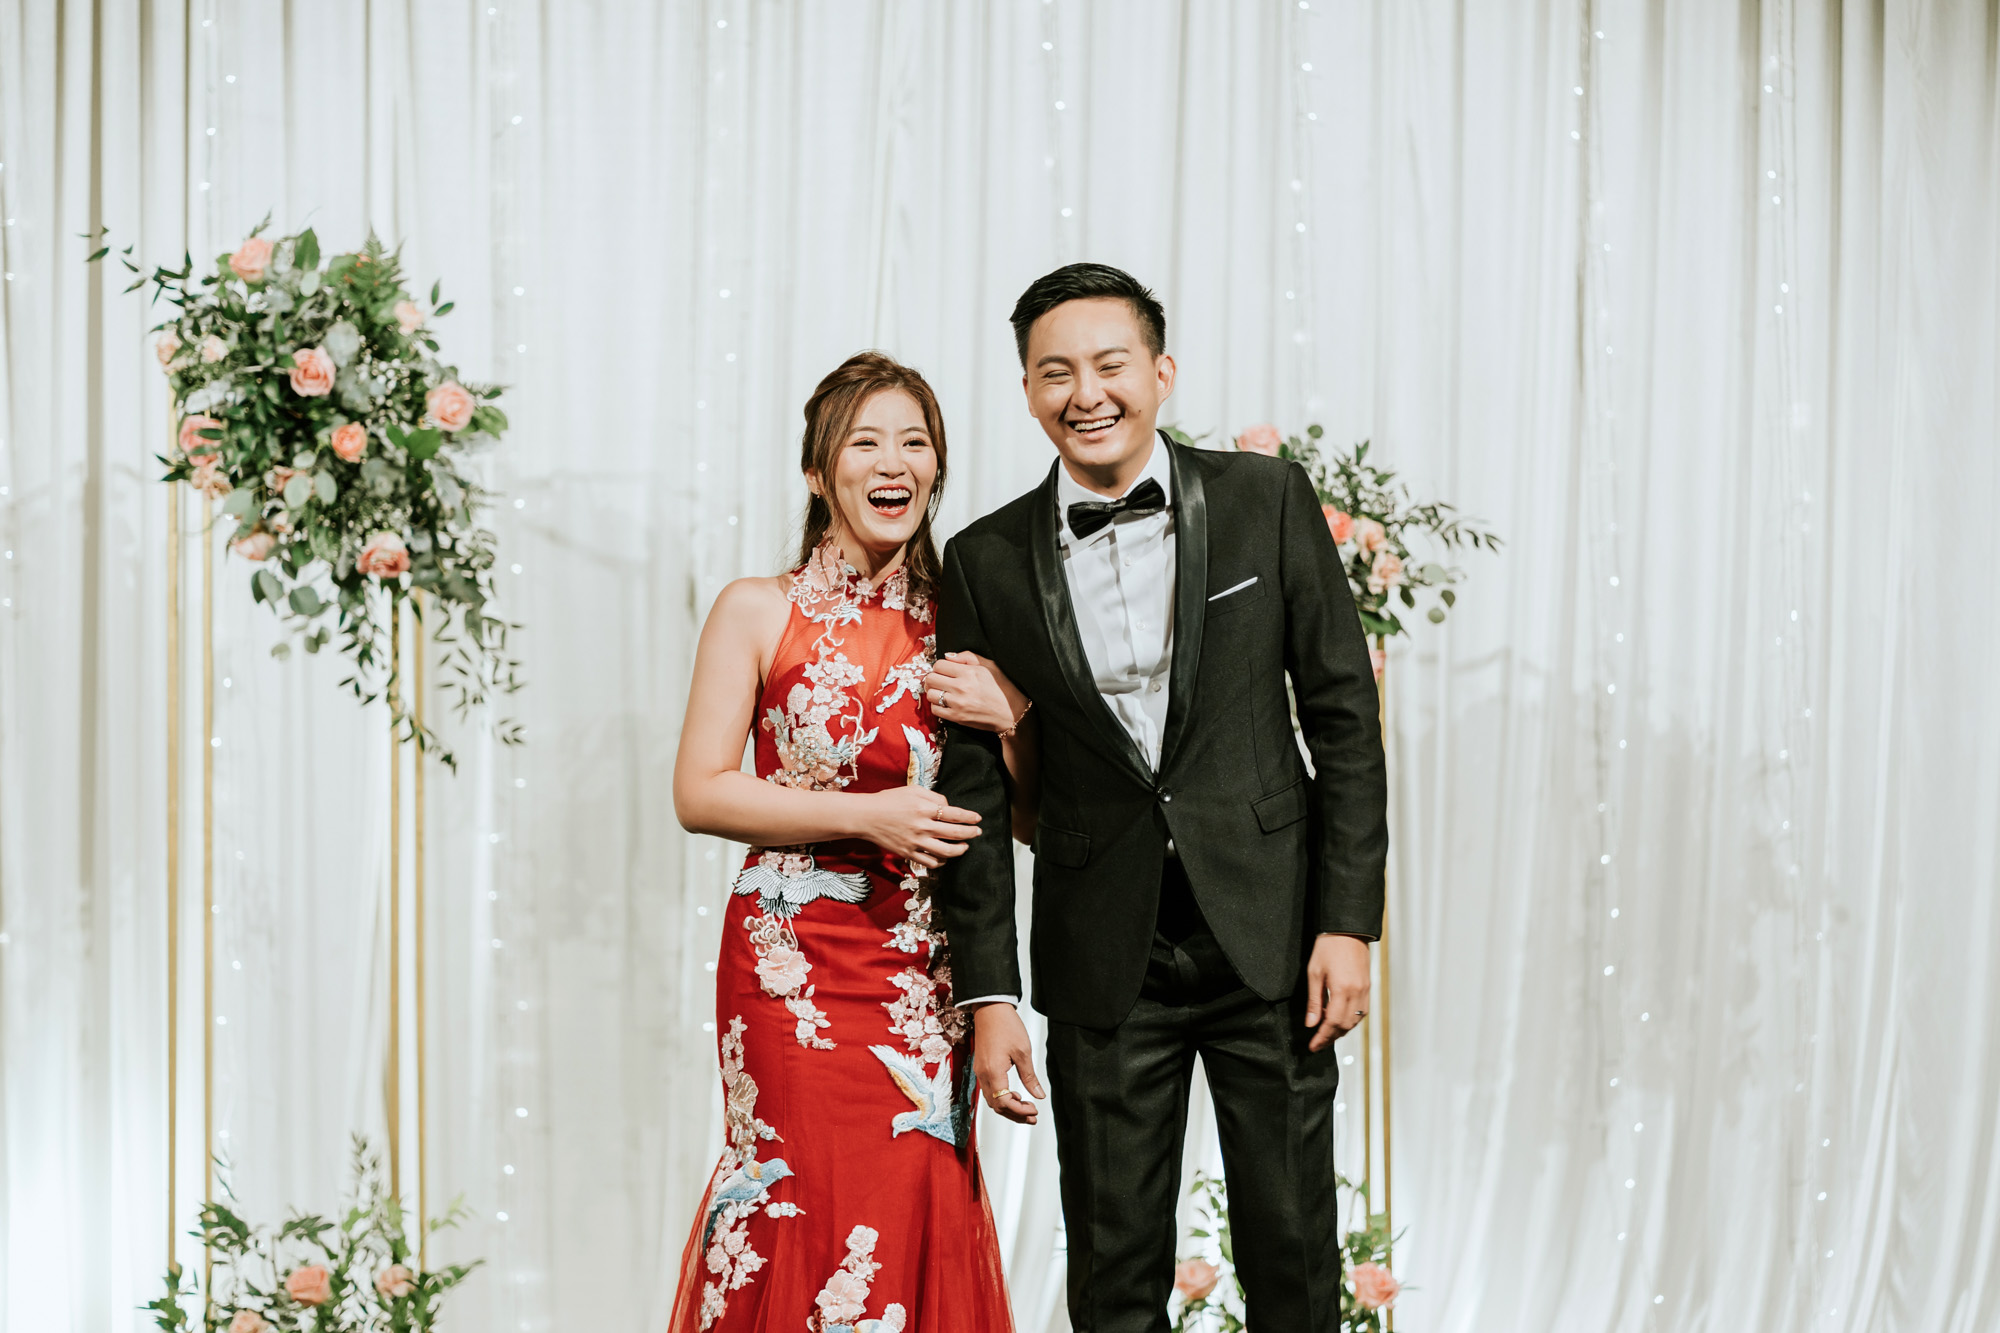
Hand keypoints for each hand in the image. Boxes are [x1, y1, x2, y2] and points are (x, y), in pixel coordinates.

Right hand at [855, 786, 981, 868]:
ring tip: (964, 847)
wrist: (866, 817)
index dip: (970, 817)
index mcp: (924, 808)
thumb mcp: (913, 790)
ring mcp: (916, 842)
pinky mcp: (908, 854)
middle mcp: (922, 827)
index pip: (955, 814)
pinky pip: (930, 863)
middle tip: (977, 832)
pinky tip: (945, 857)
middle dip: (971, 833)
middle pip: (955, 834)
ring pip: (946, 852)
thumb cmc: (889, 800)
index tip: (978, 819)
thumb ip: (934, 797)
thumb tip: (949, 807)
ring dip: (960, 850)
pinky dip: (941, 862)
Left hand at [927, 652, 1029, 734]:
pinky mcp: (957, 717)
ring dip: (934, 692)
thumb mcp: (990, 665)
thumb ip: (968, 656)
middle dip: (933, 677)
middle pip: (930, 678)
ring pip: (930, 694)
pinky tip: (945, 703)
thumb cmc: (1002, 687)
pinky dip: (937, 705)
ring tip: (942, 691)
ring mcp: (958, 704)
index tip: (946, 670)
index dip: (940, 666)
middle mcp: (962, 687)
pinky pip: (935, 709)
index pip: (939, 665)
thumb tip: (947, 656)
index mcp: (969, 672)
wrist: (1012, 713)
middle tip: (940, 680)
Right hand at [972, 1003, 1044, 1124]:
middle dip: (1015, 1114)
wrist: (990, 1009)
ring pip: (992, 1100)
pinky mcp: (982, 1067)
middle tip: (1033, 1116)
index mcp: (993, 1073)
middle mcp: (983, 1075)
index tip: (1034, 1110)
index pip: (1004, 1103)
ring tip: (1027, 1108)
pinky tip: (1015, 1094)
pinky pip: (990, 1090)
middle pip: (996, 1106)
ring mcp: (980, 1072)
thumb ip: (1030, 1077)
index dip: (1020, 1111)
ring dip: (1009, 1107)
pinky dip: (1002, 1097)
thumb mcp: (1023, 1052)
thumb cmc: (1006, 1026)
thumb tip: (1038, 1095)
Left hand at [1305, 933, 1371, 1052]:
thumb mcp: (1314, 973)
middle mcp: (1357, 993)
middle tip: (1318, 1043)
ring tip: (1327, 1033)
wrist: (1348, 930)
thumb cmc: (1328, 947)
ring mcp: (1365, 990)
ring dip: (1341, 1030)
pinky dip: (1351, 1020)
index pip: (1332, 1023)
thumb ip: (1314, 1001)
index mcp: (1342, 990)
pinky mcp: (1368, 987)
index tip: (1313, 1046)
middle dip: (1331, 1037)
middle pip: (1345, 1026)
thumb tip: (1311, 1023)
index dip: (1322, 1037)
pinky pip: (1362, 1011)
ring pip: (1355, 1021)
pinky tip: (1339, 1019)